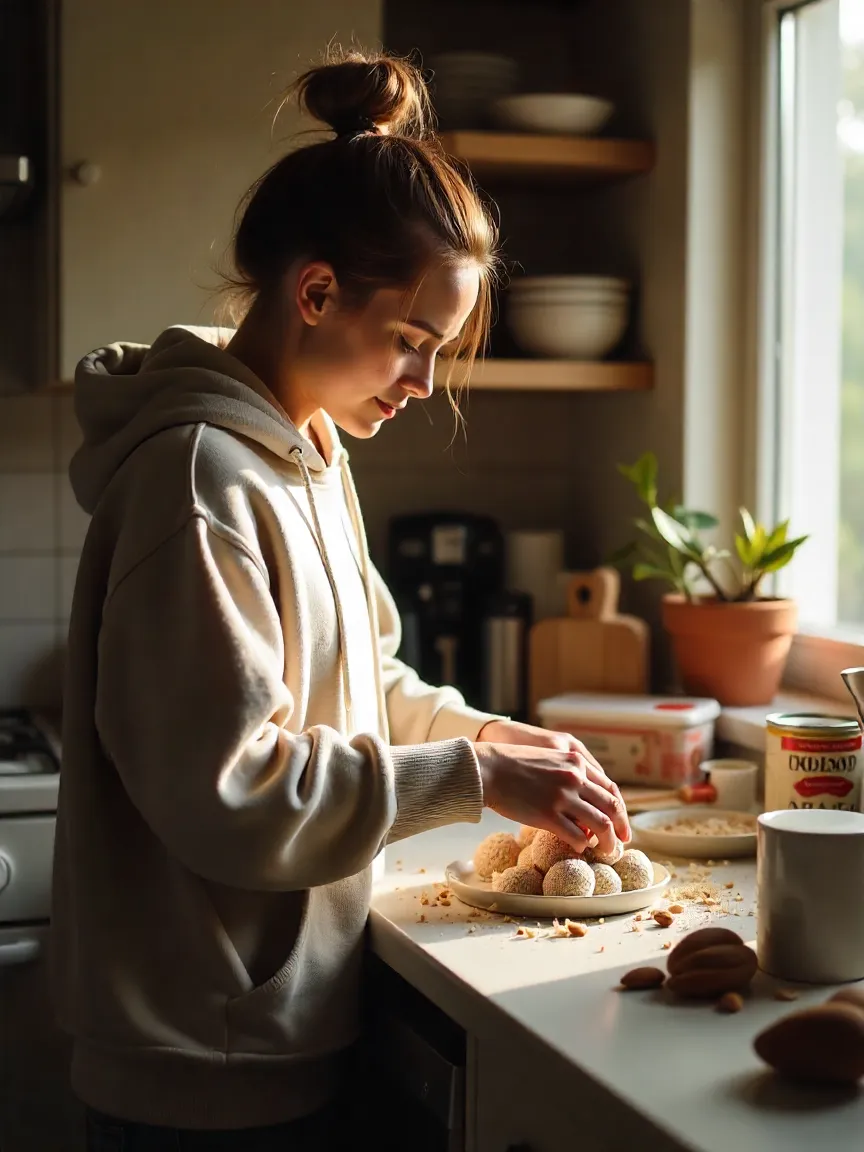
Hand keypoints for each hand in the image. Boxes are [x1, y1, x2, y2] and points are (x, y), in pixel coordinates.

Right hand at [475, 719, 630, 852]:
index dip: (620, 808)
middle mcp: (575, 778)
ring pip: (600, 824)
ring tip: (606, 851)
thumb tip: (582, 798)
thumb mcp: (549, 759)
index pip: (611, 788)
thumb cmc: (511, 764)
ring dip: (607, 841)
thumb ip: (568, 773)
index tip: (621, 823)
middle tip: (622, 842)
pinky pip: (577, 836)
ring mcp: (563, 797)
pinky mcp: (548, 815)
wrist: (487, 769)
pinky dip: (583, 845)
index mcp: (576, 763)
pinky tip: (579, 848)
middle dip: (621, 828)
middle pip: (611, 807)